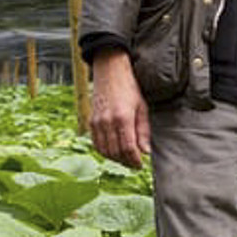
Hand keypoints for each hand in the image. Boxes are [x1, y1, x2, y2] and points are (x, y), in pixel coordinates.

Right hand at [88, 50, 151, 167]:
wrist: (110, 71)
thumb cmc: (129, 87)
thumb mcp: (142, 107)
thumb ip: (143, 130)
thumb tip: (145, 151)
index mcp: (122, 118)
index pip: (128, 148)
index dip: (135, 160)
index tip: (141, 165)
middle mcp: (107, 122)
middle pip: (116, 152)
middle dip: (126, 162)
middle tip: (135, 165)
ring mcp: (97, 122)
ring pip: (105, 151)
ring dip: (116, 159)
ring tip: (126, 159)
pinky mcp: (91, 121)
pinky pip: (96, 143)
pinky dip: (105, 152)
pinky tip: (114, 152)